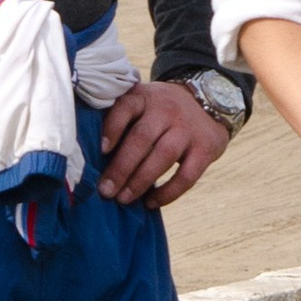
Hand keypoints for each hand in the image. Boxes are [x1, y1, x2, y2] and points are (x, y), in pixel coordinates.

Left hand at [98, 80, 232, 210]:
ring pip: (163, 156)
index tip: (100, 150)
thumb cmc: (161, 111)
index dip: (112, 128)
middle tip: (105, 190)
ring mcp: (188, 129)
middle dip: (121, 167)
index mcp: (145, 97)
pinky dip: (168, 192)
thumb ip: (121, 120)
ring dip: (141, 181)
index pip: (126, 108)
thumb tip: (90, 156)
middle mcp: (167, 109)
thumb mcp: (143, 102)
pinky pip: (187, 175)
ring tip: (123, 199)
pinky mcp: (206, 149)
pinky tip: (151, 202)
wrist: (210, 102)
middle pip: (142, 138)